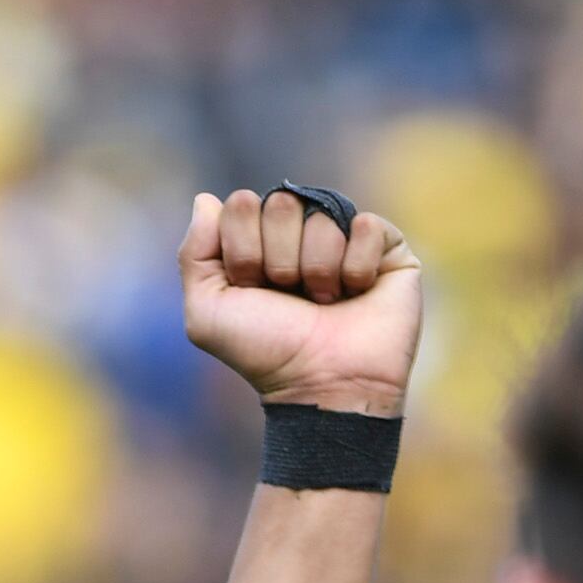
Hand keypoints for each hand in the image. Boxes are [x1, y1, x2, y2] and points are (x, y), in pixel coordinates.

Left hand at [181, 189, 422, 419]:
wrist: (323, 383)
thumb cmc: (266, 351)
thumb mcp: (207, 312)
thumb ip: (194, 253)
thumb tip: (206, 199)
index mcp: (257, 242)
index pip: (241, 204)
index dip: (242, 251)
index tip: (252, 289)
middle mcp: (300, 234)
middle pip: (282, 202)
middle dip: (279, 259)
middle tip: (290, 295)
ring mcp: (344, 236)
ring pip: (323, 216)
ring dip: (317, 271)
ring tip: (325, 302)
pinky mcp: (387, 246)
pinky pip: (366, 226)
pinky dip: (355, 268)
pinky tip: (356, 293)